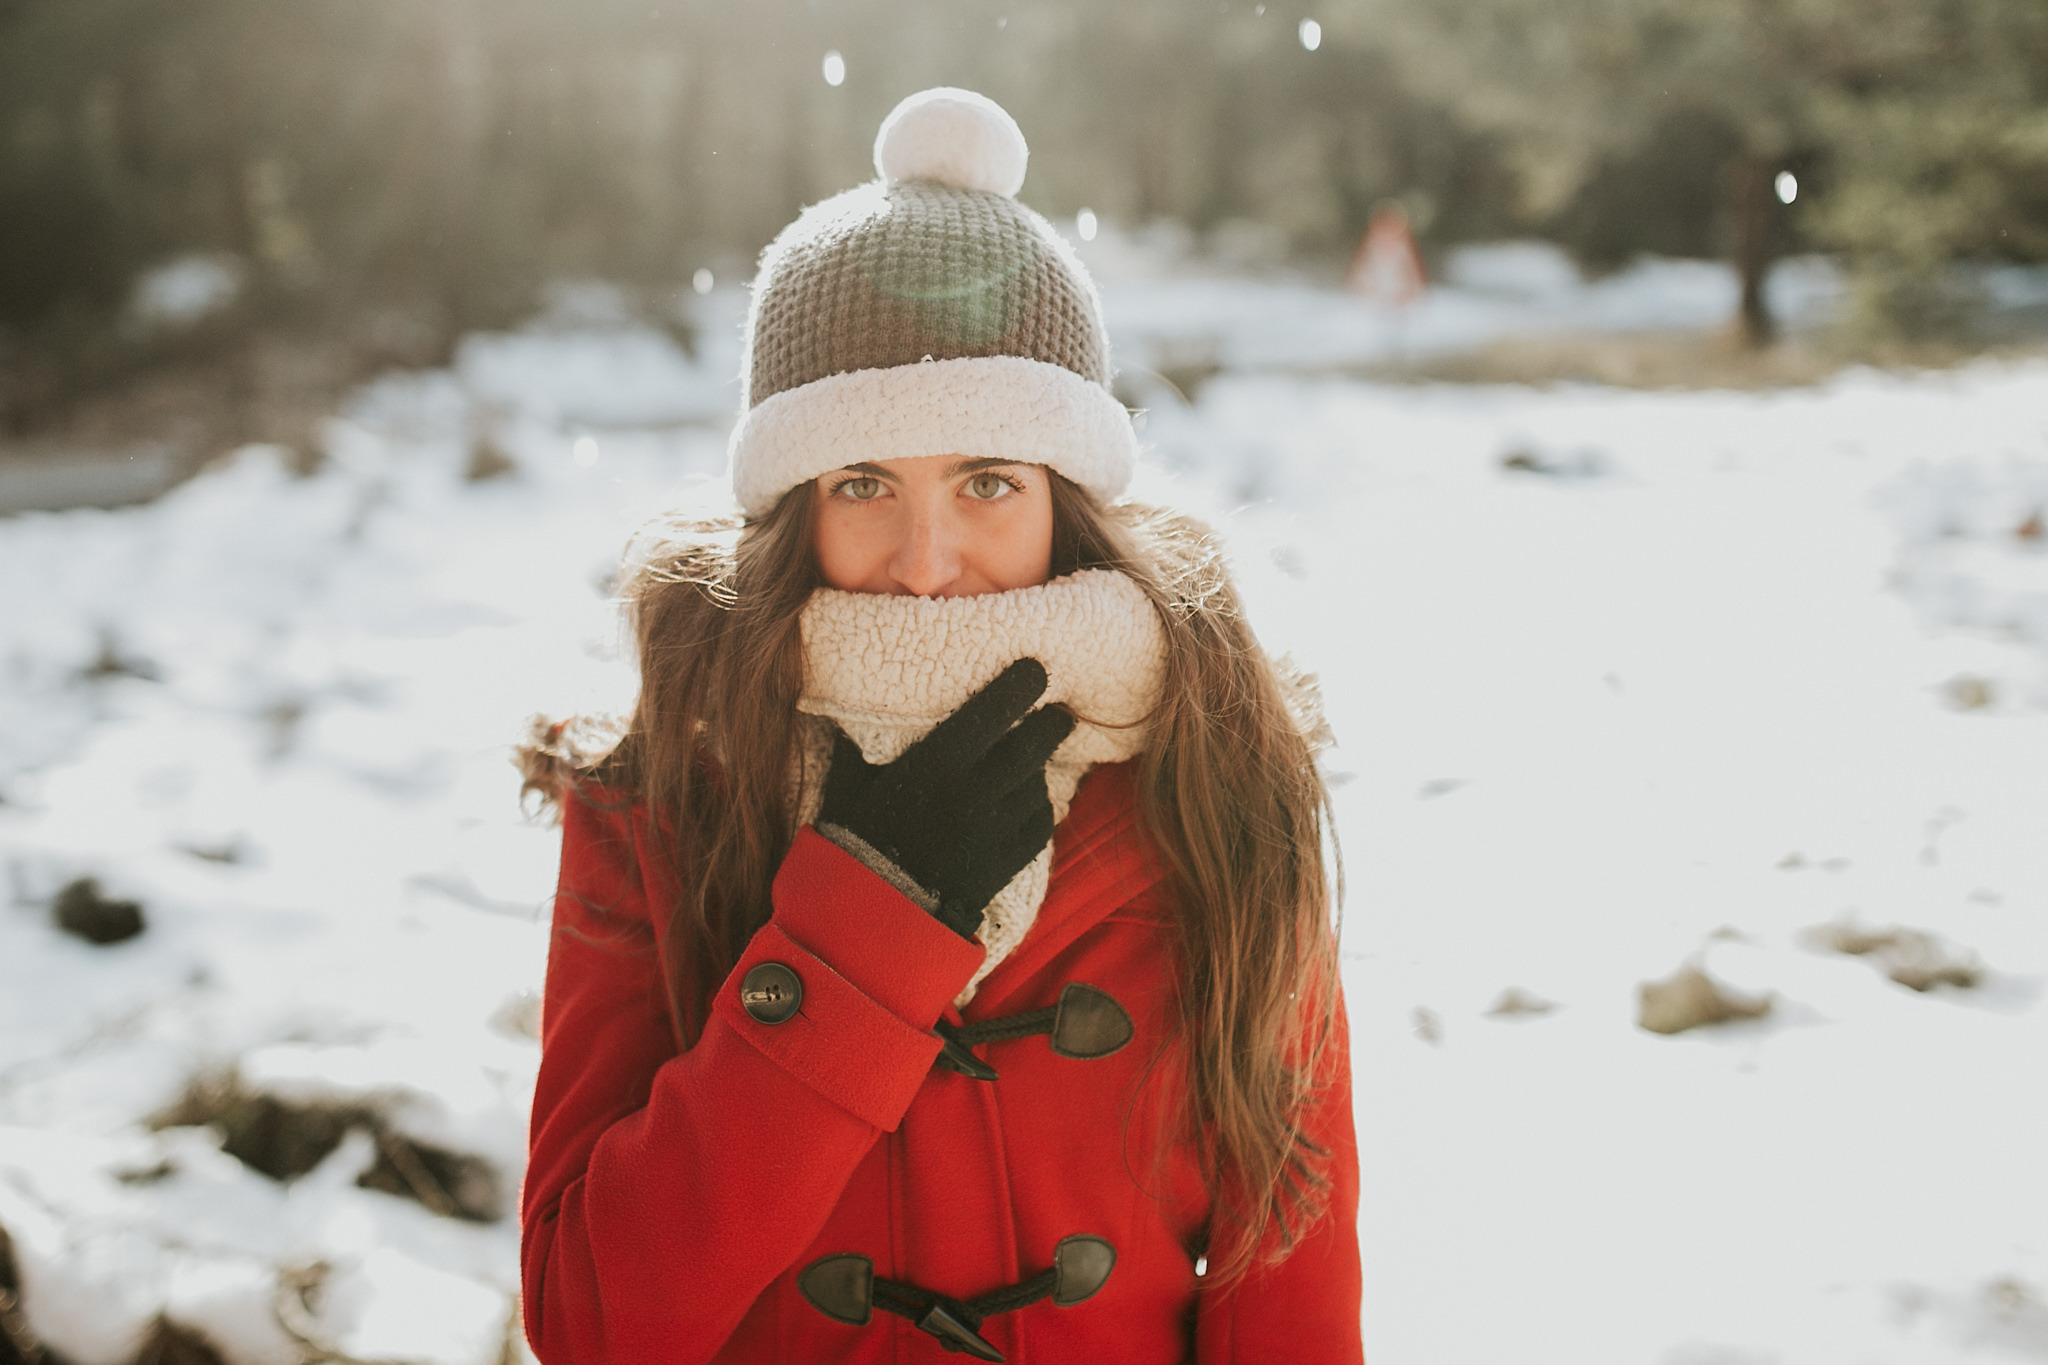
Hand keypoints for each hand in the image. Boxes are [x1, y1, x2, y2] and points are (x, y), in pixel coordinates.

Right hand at [816, 657, 1075, 938]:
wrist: (873, 914)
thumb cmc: (855, 840)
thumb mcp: (848, 784)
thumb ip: (859, 744)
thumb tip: (849, 704)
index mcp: (938, 763)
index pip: (996, 709)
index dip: (1023, 684)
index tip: (1036, 669)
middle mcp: (975, 791)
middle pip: (1034, 745)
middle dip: (1051, 724)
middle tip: (1056, 713)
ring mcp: (995, 830)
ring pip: (1037, 785)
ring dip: (1040, 767)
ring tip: (1034, 757)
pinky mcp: (1005, 864)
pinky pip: (1038, 826)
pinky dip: (1039, 807)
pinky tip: (1030, 799)